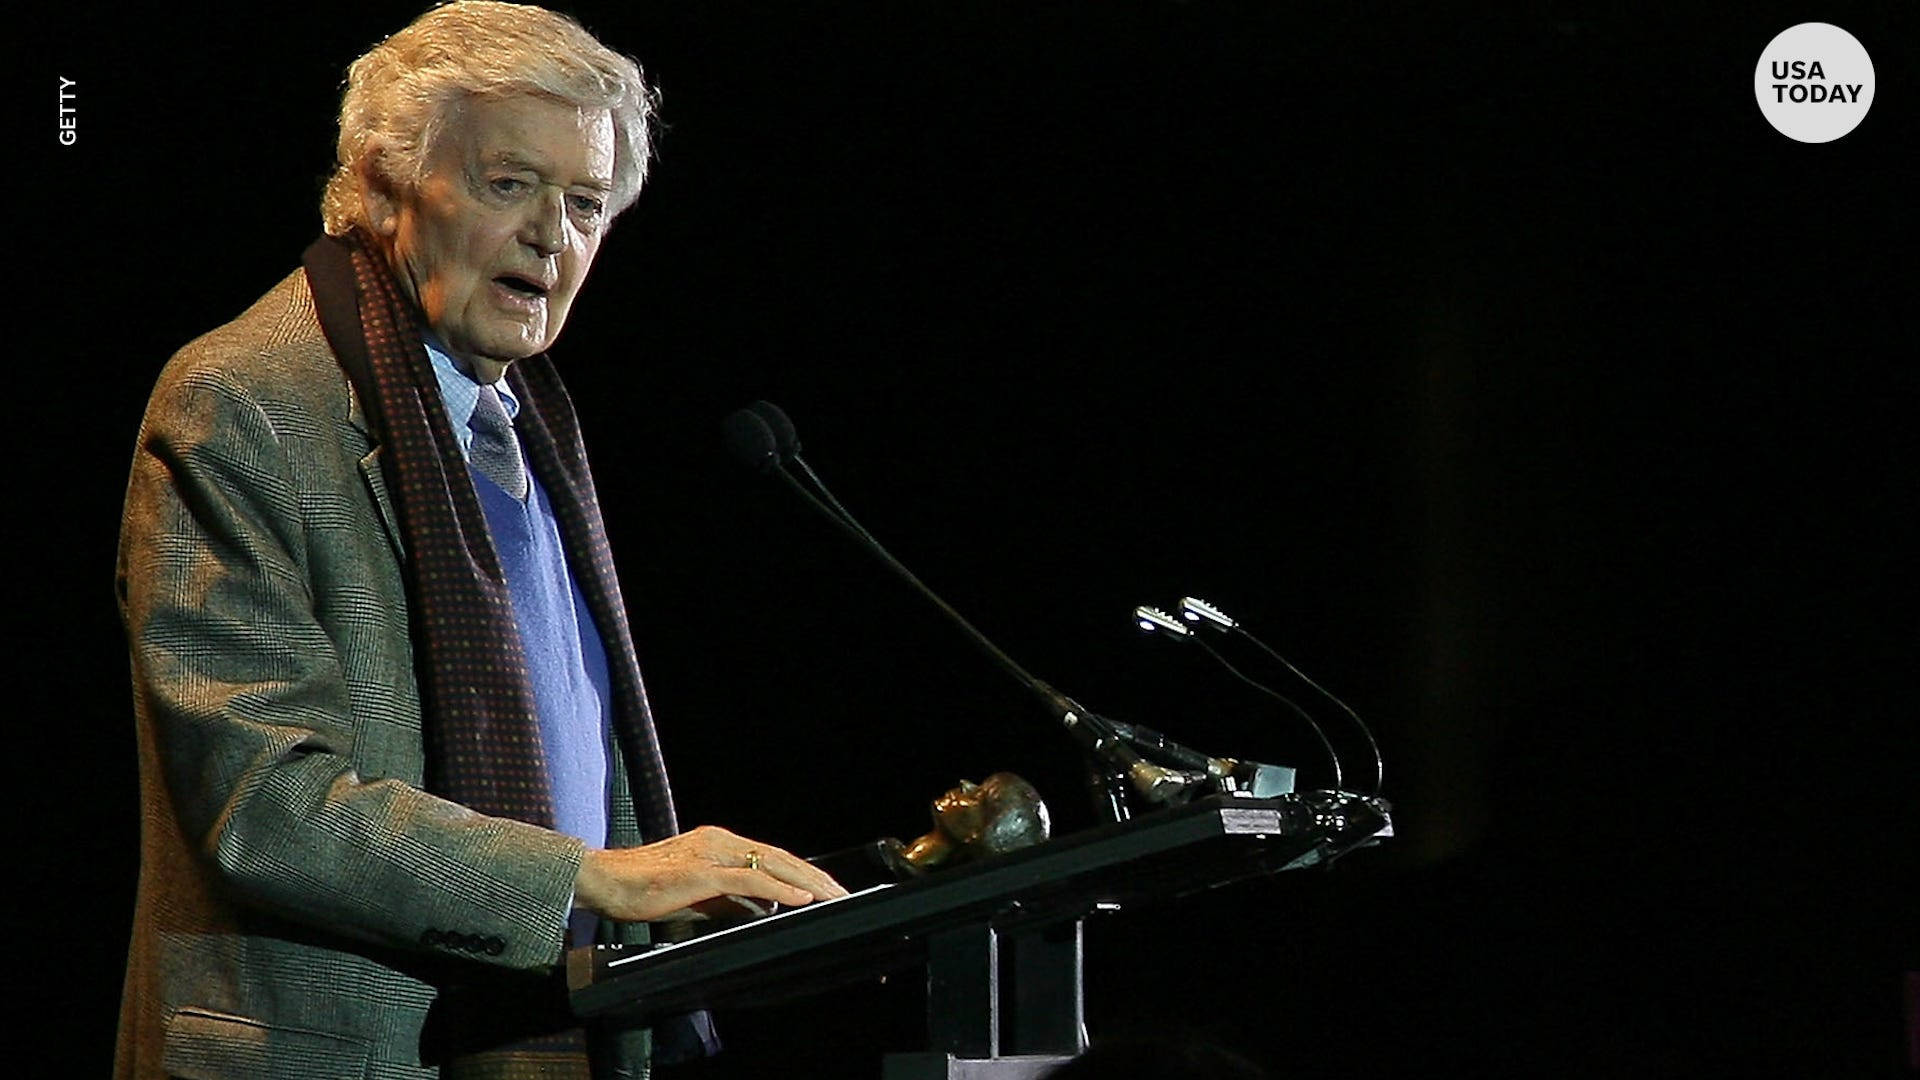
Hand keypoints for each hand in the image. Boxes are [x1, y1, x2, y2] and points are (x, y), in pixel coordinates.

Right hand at [572, 825, 847, 922]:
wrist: (603, 880)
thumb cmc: (642, 889)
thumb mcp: (697, 895)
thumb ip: (730, 898)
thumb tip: (767, 907)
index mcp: (718, 842)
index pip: (771, 855)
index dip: (803, 871)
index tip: (828, 887)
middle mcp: (719, 840)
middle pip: (779, 856)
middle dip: (815, 875)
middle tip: (844, 892)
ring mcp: (711, 853)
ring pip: (771, 863)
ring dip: (807, 880)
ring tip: (833, 894)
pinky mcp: (701, 872)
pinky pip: (748, 880)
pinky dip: (779, 888)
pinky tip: (799, 898)